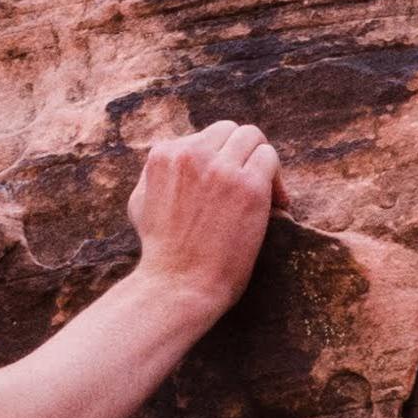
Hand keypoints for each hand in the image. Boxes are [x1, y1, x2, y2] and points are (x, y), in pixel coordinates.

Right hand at [128, 120, 278, 312]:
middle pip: (228, 131)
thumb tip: (172, 153)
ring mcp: (221, 168)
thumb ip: (154, 173)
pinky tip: (277, 205)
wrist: (178, 286)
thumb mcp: (141, 203)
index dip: (217, 160)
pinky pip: (269, 159)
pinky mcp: (249, 186)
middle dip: (240, 154)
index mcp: (164, 154)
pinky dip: (277, 180)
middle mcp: (192, 154)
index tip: (225, 185)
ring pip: (252, 138)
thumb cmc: (161, 254)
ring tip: (267, 190)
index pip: (201, 138)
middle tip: (249, 181)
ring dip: (260, 161)